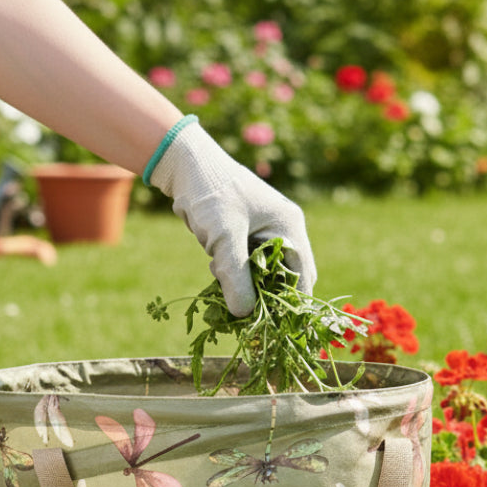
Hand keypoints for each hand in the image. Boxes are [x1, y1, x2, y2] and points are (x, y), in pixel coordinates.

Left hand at [148, 121, 316, 316]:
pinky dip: (233, 274)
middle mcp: (283, 230)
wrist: (184, 165)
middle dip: (264, 295)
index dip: (290, 302)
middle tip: (240, 306)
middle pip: (285, 278)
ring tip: (220, 278)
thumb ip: (236, 276)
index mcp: (289, 226)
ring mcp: (264, 234)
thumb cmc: (211, 192)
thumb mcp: (224, 237)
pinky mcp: (245, 237)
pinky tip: (214, 268)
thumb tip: (244, 314)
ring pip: (263, 275)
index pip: (303, 275)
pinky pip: (247, 266)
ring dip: (245, 285)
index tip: (270, 321)